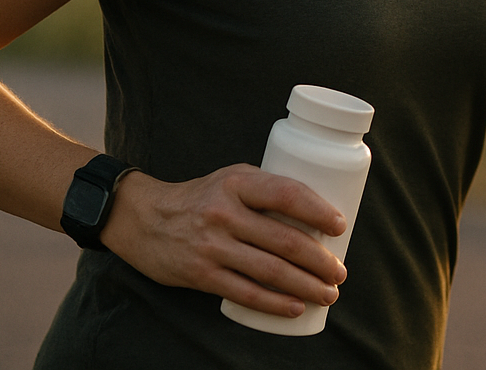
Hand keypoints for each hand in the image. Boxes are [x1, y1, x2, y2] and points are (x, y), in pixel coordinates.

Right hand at [99, 164, 347, 317]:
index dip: (318, 212)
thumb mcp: (231, 178)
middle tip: (340, 272)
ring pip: (270, 271)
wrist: (145, 219)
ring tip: (329, 293)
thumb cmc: (200, 197)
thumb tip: (315, 213)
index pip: (287, 194)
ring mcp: (212, 246)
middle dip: (320, 261)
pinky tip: (296, 307)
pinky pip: (246, 293)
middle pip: (284, 240)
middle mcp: (225, 213)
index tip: (340, 227)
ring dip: (306, 286)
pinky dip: (275, 303)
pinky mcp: (202, 274)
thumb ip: (266, 189)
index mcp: (237, 183)